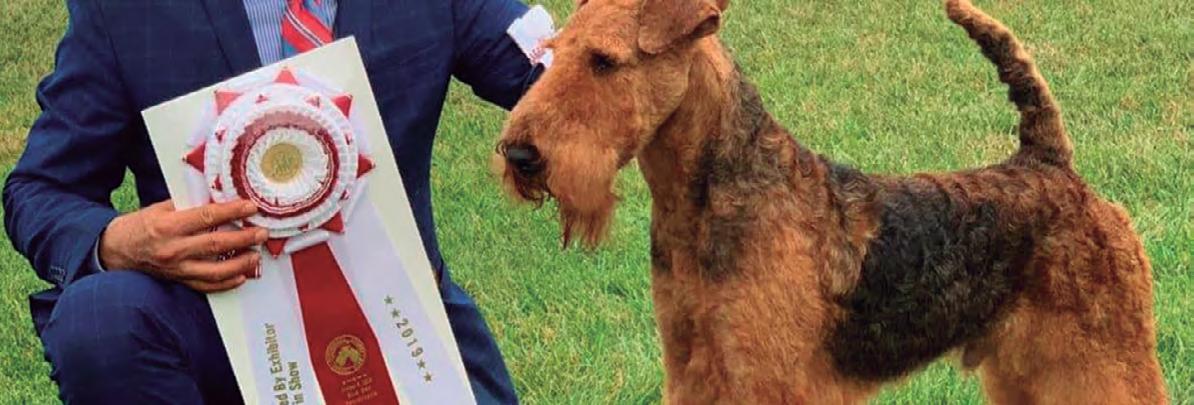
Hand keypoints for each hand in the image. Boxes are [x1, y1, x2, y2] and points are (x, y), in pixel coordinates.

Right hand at [99, 199, 269, 291]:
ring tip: (256, 256)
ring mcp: (177, 269)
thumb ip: (189, 205)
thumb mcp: (161, 208)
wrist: (116, 250)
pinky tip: (242, 276)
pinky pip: (206, 286)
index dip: (232, 211)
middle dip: (243, 238)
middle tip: (262, 233)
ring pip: (215, 271)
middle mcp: (173, 249)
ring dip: (240, 264)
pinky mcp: (179, 281)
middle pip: (216, 245)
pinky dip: (226, 283)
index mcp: (168, 226)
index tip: (250, 207)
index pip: (207, 217)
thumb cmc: (141, 225)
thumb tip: (219, 198)